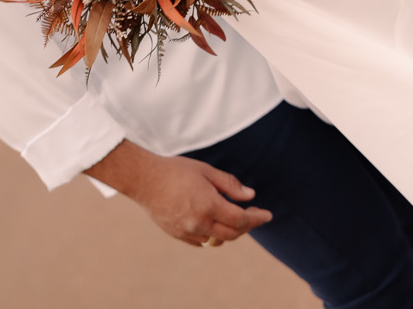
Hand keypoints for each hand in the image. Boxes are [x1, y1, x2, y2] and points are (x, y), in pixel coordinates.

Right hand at [84, 140, 271, 246]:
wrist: (144, 179)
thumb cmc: (176, 170)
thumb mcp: (206, 171)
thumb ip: (230, 185)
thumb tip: (251, 196)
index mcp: (209, 205)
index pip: (241, 219)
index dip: (257, 218)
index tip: (268, 215)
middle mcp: (200, 223)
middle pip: (232, 234)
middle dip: (247, 226)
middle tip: (254, 215)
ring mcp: (188, 232)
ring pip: (217, 240)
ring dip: (229, 232)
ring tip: (234, 218)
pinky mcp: (177, 235)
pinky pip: (201, 241)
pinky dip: (211, 235)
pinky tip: (213, 224)